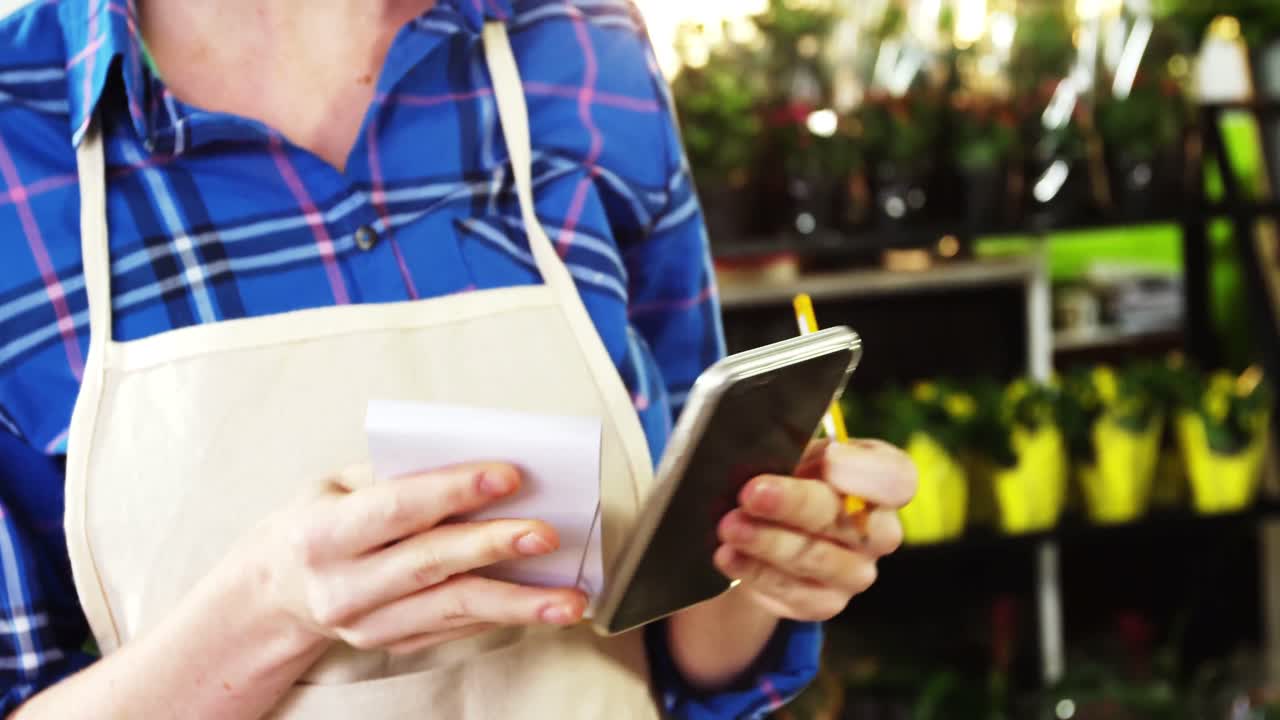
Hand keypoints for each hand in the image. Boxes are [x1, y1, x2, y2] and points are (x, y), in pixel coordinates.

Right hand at [240, 462, 586, 654]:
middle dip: (494, 546)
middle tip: (548, 534)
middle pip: (430, 563)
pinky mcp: (394, 645)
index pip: (397, 508)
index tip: (510, 475)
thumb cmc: (323, 517)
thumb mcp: (339, 483)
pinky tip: (544, 607)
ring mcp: (367, 625)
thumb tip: (478, 460)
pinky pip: (457, 629)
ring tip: (569, 598)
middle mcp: (340, 587)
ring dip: (518, 603)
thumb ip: (398, 471)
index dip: (453, 491)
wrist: (278, 587)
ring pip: (452, 609)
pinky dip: (504, 615)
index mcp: (322, 532)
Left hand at [713, 439, 916, 621]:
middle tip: (752, 493)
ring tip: (730, 526)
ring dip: (767, 542)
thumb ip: (794, 444)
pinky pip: (793, 592)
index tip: (829, 458)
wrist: (776, 527)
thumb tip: (770, 442)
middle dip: (795, 503)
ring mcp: (856, 572)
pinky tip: (729, 555)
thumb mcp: (798, 450)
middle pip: (848, 520)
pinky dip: (755, 571)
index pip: (897, 478)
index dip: (866, 471)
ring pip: (816, 558)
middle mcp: (880, 531)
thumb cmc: (793, 476)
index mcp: (883, 482)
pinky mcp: (826, 602)